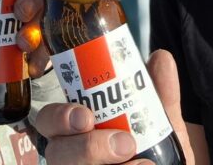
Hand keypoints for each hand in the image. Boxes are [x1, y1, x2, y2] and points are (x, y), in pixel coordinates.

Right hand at [31, 50, 195, 164]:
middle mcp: (70, 161)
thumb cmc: (157, 159)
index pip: (48, 121)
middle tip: (124, 144)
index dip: (59, 117)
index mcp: (77, 134)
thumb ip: (160, 96)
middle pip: (55, 153)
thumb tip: (160, 57)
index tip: (86, 116)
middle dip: (87, 147)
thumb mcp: (163, 130)